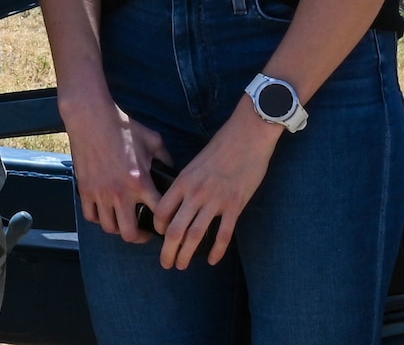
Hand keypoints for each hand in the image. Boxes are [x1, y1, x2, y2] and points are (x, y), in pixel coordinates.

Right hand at [62, 94, 170, 243]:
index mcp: (140, 182)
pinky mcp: (85, 189)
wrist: (91, 118)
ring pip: (110, 228)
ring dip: (119, 228)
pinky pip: (91, 216)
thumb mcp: (152, 140)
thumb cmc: (122, 127)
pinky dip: (99, 218)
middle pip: (130, 233)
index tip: (166, 225)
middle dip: (140, 238)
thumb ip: (165, 157)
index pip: (159, 214)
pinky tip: (106, 212)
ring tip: (124, 222)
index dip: (166, 224)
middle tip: (145, 232)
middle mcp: (120, 193)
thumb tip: (172, 170)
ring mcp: (100, 193)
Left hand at [153, 108, 280, 268]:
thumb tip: (178, 201)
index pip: (161, 211)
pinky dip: (216, 251)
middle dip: (167, 250)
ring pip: (196, 235)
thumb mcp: (195, 163)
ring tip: (181, 265)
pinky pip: (223, 234)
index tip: (158, 236)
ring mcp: (215, 201)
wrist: (246, 137)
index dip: (157, 228)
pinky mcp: (235, 205)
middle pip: (175, 229)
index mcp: (183, 181)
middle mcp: (195, 193)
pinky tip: (211, 260)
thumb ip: (186, 182)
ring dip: (186, 254)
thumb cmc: (221, 147)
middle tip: (165, 263)